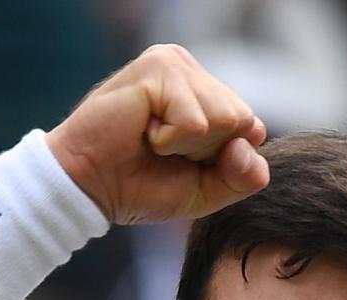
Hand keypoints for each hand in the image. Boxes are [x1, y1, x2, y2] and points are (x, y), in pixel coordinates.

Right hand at [46, 44, 269, 226]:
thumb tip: (255, 141)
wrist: (90, 188)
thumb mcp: (207, 190)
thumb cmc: (142, 184)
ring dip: (187, 145)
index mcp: (206, 91)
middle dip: (205, 150)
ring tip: (151, 139)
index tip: (181, 159)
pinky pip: (195, 120)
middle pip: (241, 121)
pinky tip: (142, 131)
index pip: (251, 127)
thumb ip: (244, 176)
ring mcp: (174, 63)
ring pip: (223, 118)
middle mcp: (192, 70)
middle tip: (163, 148)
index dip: (221, 159)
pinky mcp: (157, 67)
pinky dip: (170, 140)